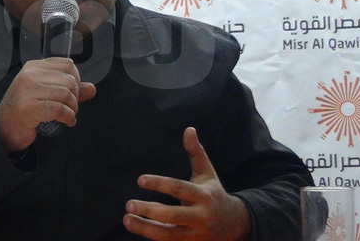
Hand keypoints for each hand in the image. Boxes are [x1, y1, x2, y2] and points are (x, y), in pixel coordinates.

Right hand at [0, 57, 95, 152]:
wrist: (3, 127)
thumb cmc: (25, 109)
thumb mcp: (46, 94)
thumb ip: (69, 90)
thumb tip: (92, 88)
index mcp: (33, 67)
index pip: (67, 64)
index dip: (76, 79)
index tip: (73, 93)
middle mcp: (29, 75)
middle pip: (69, 80)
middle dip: (76, 97)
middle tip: (71, 108)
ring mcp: (27, 91)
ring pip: (66, 94)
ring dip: (73, 109)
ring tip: (69, 116)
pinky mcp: (29, 108)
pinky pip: (59, 109)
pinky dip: (68, 117)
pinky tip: (67, 122)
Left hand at [123, 127, 250, 240]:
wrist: (233, 225)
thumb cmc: (213, 194)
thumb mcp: (207, 173)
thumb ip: (196, 152)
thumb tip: (188, 129)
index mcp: (204, 196)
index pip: (179, 189)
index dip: (159, 184)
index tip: (140, 180)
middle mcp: (201, 217)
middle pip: (173, 215)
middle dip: (149, 211)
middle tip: (128, 204)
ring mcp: (195, 235)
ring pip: (168, 234)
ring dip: (145, 229)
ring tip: (127, 219)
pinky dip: (152, 236)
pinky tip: (137, 228)